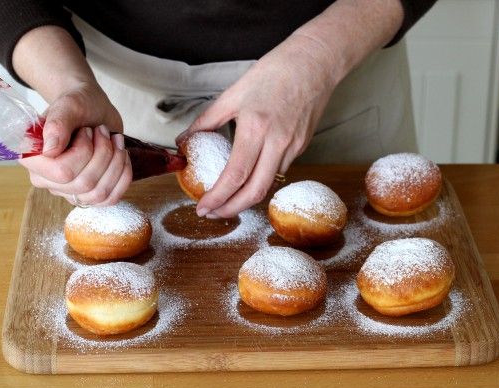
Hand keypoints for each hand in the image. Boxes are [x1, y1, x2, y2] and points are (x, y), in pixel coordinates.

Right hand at [19, 81, 131, 206]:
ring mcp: (68, 190)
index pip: (62, 172)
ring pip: (99, 193)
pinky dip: (123, 177)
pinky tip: (123, 156)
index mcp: (34, 159)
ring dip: (116, 163)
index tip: (87, 131)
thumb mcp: (68, 105)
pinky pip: (109, 199)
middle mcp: (47, 179)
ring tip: (115, 140)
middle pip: (84, 184)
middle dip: (103, 154)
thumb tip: (50, 150)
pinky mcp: (88, 193)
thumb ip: (58, 123)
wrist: (92, 109)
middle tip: (103, 131)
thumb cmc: (78, 104)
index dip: (84, 152)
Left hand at [183, 33, 339, 217]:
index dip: (218, 198)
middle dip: (231, 209)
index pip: (235, 176)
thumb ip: (207, 120)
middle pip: (255, 192)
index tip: (202, 208)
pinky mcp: (302, 146)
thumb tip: (184, 140)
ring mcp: (294, 147)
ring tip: (227, 196)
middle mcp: (278, 142)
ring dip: (246, 196)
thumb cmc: (273, 72)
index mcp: (256, 128)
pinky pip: (279, 170)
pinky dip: (261, 178)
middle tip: (213, 213)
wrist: (314, 62)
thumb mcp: (233, 93)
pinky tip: (249, 175)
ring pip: (268, 183)